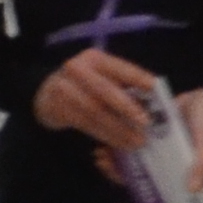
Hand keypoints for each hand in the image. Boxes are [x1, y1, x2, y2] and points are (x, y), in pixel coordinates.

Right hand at [34, 46, 160, 151]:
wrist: (48, 94)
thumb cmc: (87, 86)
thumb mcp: (103, 78)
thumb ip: (124, 86)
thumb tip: (153, 103)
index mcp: (96, 59)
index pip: (119, 68)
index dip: (137, 77)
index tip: (154, 88)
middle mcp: (78, 69)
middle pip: (104, 90)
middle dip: (127, 107)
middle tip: (146, 123)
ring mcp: (65, 88)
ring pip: (95, 111)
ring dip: (118, 129)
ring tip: (137, 141)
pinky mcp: (58, 108)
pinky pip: (86, 124)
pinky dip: (105, 135)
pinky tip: (119, 143)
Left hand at [101, 88, 202, 202]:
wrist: (198, 91)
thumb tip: (193, 190)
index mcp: (195, 186)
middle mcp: (176, 183)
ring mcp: (161, 169)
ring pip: (138, 186)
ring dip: (117, 179)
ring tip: (103, 163)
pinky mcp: (148, 152)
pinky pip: (129, 164)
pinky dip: (114, 160)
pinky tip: (103, 150)